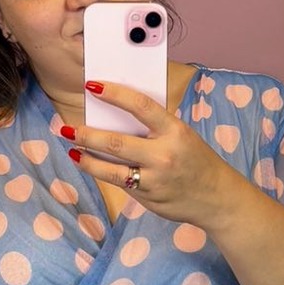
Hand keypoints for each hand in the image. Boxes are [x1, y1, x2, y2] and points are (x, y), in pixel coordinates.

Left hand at [58, 78, 226, 227]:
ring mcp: (154, 179)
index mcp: (175, 131)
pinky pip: (119, 182)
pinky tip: (88, 164)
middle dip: (87, 134)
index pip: (140, 106)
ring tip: (72, 149)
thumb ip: (155, 128)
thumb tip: (117, 115)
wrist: (217, 198)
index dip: (115, 94)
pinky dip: (101, 172)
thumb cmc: (196, 160)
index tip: (93, 86)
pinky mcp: (148, 198)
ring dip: (86, 158)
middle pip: (116, 142)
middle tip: (66, 127)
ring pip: (111, 168)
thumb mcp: (183, 136)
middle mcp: (164, 155)